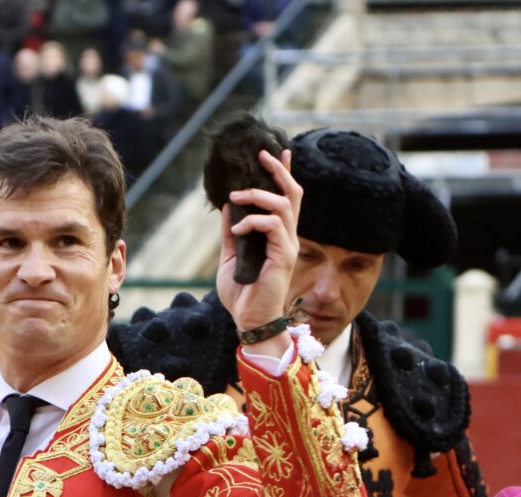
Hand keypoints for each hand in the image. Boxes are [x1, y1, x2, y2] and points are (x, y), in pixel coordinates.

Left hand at [215, 148, 300, 355]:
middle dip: (279, 171)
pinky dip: (253, 221)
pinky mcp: (284, 256)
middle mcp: (288, 238)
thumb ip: (231, 234)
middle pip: (292, 194)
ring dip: (258, 195)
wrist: (249, 321)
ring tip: (236, 197)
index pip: (286, 199)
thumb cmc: (242, 295)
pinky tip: (237, 230)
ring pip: (283, 205)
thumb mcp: (230, 258)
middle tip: (262, 154)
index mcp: (278, 237)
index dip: (284, 174)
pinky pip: (272, 226)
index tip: (279, 152)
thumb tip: (228, 209)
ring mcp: (288, 246)